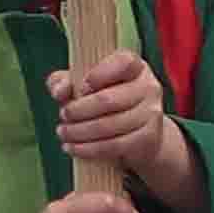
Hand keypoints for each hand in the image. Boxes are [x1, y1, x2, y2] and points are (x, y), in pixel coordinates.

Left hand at [49, 51, 172, 177]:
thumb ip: (63, 81)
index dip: (98, 75)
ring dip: (79, 132)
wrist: (138, 131)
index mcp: (134, 66)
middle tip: (63, 115)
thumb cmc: (104, 100)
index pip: (123, 63)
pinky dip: (88, 149)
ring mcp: (151, 113)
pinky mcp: (148, 137)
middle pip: (109, 100)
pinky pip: (114, 145)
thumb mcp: (81, 84)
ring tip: (63, 133)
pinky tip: (73, 148)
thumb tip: (61, 91)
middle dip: (78, 111)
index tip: (80, 89)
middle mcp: (148, 86)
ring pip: (109, 126)